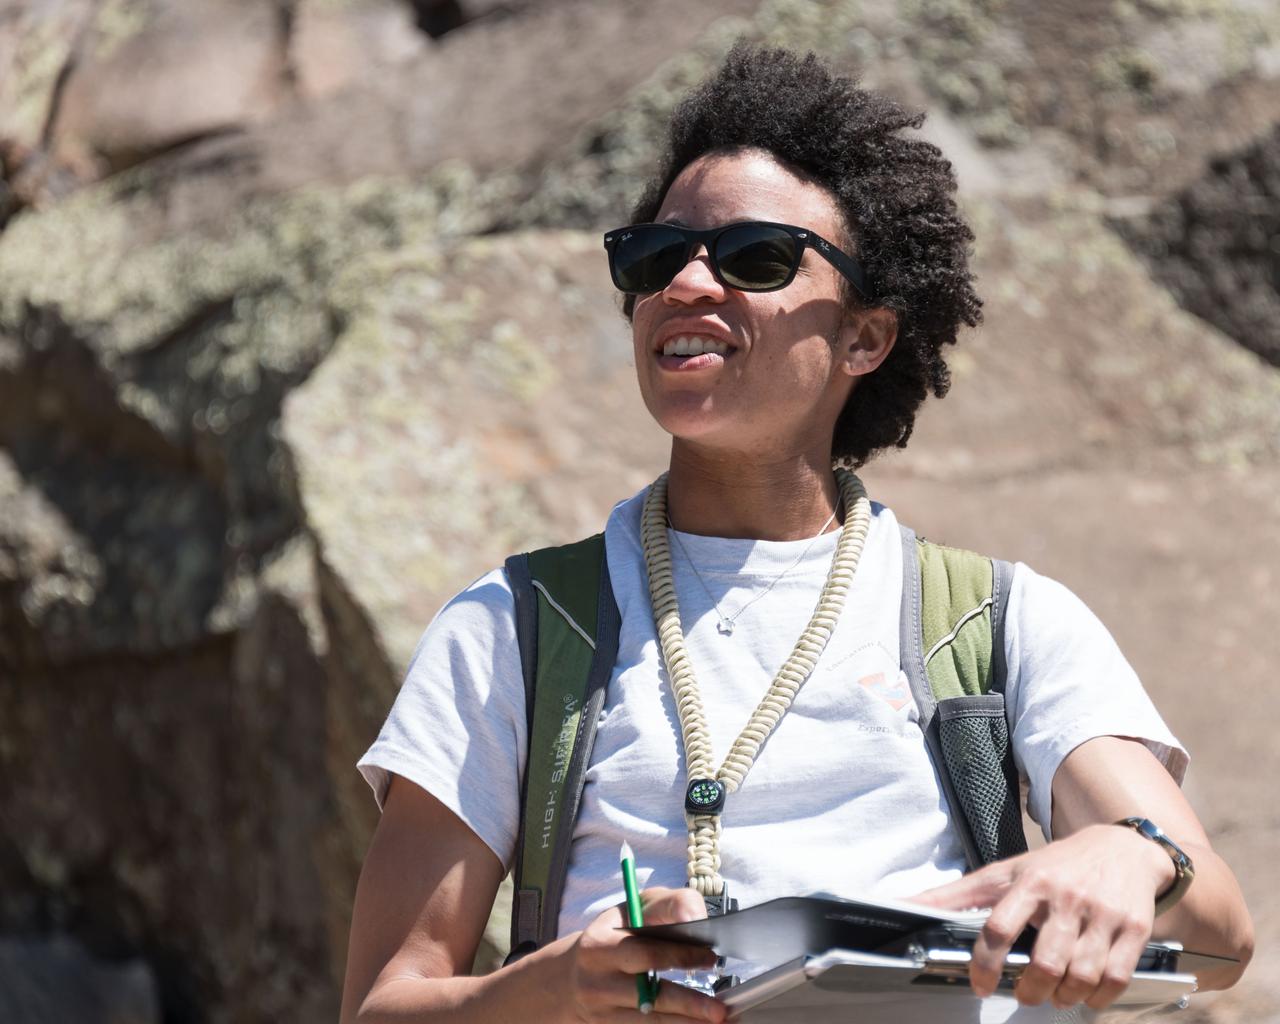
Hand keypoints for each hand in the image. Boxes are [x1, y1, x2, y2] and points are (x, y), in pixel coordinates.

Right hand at [558, 886, 727, 1022]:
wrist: (570, 980)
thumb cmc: (613, 936)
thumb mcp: (631, 911)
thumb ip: (666, 906)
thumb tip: (696, 917)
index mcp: (600, 944)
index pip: (646, 950)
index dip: (681, 954)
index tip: (710, 956)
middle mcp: (597, 979)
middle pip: (648, 993)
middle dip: (687, 1001)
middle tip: (718, 1007)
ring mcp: (600, 1009)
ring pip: (649, 1019)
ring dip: (685, 1023)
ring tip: (716, 1021)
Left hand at [911, 824, 1174, 1009]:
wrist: (1121, 847)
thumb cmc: (1054, 865)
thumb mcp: (1005, 872)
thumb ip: (957, 895)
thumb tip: (904, 906)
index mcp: (1030, 882)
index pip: (999, 927)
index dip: (984, 964)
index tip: (979, 985)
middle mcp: (1067, 897)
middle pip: (1045, 960)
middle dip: (1029, 989)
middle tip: (1023, 995)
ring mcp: (1103, 914)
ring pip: (1081, 974)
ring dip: (1062, 996)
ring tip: (1052, 996)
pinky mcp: (1134, 929)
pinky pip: (1116, 977)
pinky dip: (1097, 998)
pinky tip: (1084, 996)